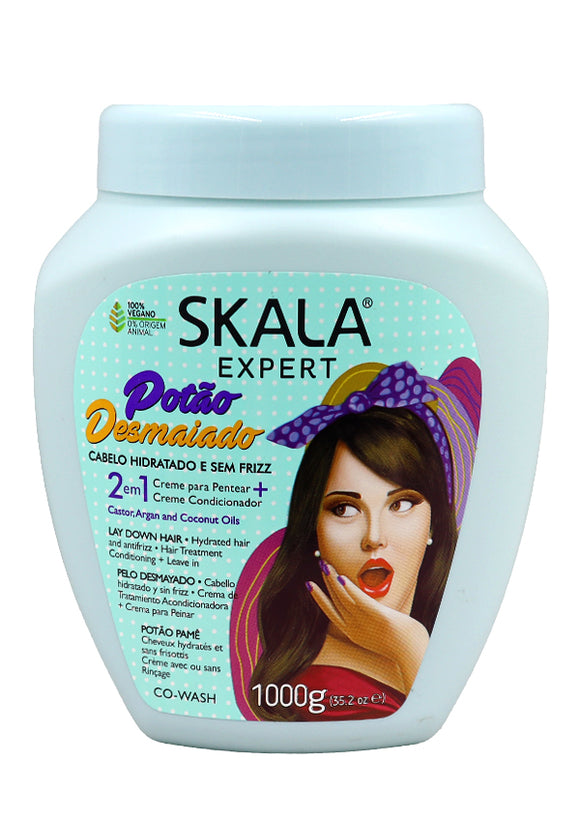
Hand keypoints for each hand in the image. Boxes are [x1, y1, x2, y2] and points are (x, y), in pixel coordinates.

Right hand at [307, 560, 428, 692]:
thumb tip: (364, 609)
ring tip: (327, 565)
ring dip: (334, 580)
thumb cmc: (398, 643)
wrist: (413, 654)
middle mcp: (355, 628)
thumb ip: (367, 622)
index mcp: (352, 633)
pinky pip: (361, 602)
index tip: (309, 585)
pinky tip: (343, 578)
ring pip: (345, 598)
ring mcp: (366, 622)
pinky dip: (351, 590)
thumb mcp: (376, 634)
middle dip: (326, 581)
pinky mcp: (379, 616)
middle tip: (320, 564)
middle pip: (336, 600)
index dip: (319, 598)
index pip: (330, 612)